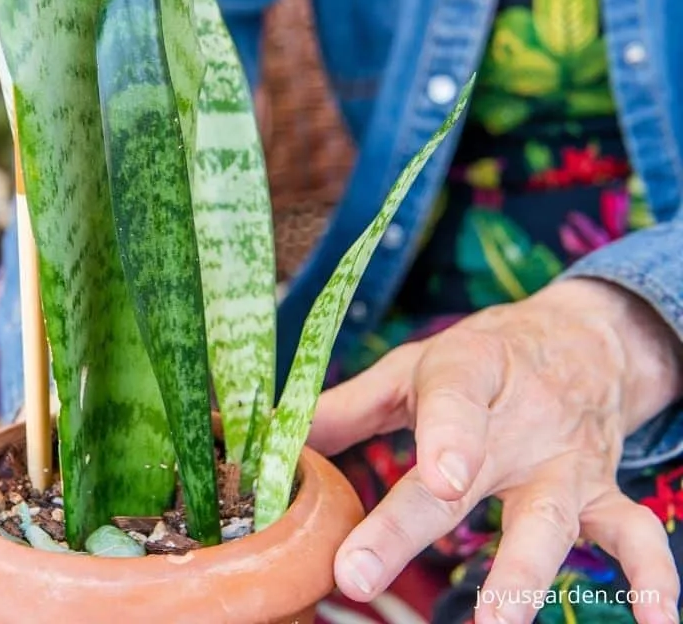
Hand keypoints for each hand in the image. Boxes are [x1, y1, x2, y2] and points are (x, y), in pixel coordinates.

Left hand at [309, 278, 682, 623]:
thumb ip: (347, 406)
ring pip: (548, 519)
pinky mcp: (601, 493)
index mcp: (466, 376)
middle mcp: (517, 423)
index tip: (440, 477)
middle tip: (360, 577)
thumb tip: (275, 441)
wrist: (583, 341)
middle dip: (415, 530)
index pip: (451, 402)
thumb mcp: (412, 367)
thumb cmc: (479, 361)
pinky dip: (653, 579)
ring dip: (522, 575)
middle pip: (471, 477)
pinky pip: (634, 536)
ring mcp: (563, 463)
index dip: (446, 438)